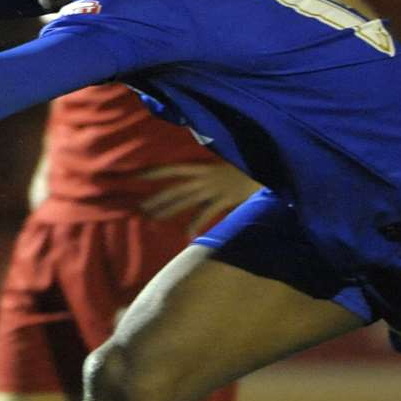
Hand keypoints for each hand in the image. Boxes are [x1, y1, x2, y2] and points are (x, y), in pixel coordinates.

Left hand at [138, 162, 260, 234]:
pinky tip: (187, 236)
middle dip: (154, 199)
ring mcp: (214, 188)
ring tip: (151, 220)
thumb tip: (193, 178)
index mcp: (201, 167)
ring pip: (185, 201)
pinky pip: (206, 214)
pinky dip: (196, 225)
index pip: (169, 169)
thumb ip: (206, 173)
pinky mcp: (225, 199)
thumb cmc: (245, 165)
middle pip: (173, 189)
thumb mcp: (222, 164)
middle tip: (137, 209)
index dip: (150, 172)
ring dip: (167, 211)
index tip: (131, 175)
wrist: (268, 164)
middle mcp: (204, 177)